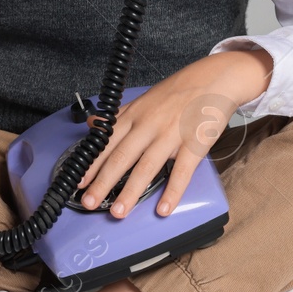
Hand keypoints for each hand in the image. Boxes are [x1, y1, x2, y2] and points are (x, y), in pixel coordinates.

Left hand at [76, 51, 270, 218]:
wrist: (215, 79)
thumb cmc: (178, 93)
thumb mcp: (143, 99)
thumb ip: (118, 116)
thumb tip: (93, 124)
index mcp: (135, 115)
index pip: (107, 142)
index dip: (91, 163)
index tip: (78, 181)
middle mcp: (149, 125)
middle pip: (121, 157)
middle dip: (103, 182)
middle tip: (89, 203)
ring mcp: (171, 135)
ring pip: (147, 167)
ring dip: (130, 192)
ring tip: (118, 212)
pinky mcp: (194, 144)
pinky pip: (182, 171)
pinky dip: (172, 192)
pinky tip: (163, 208)